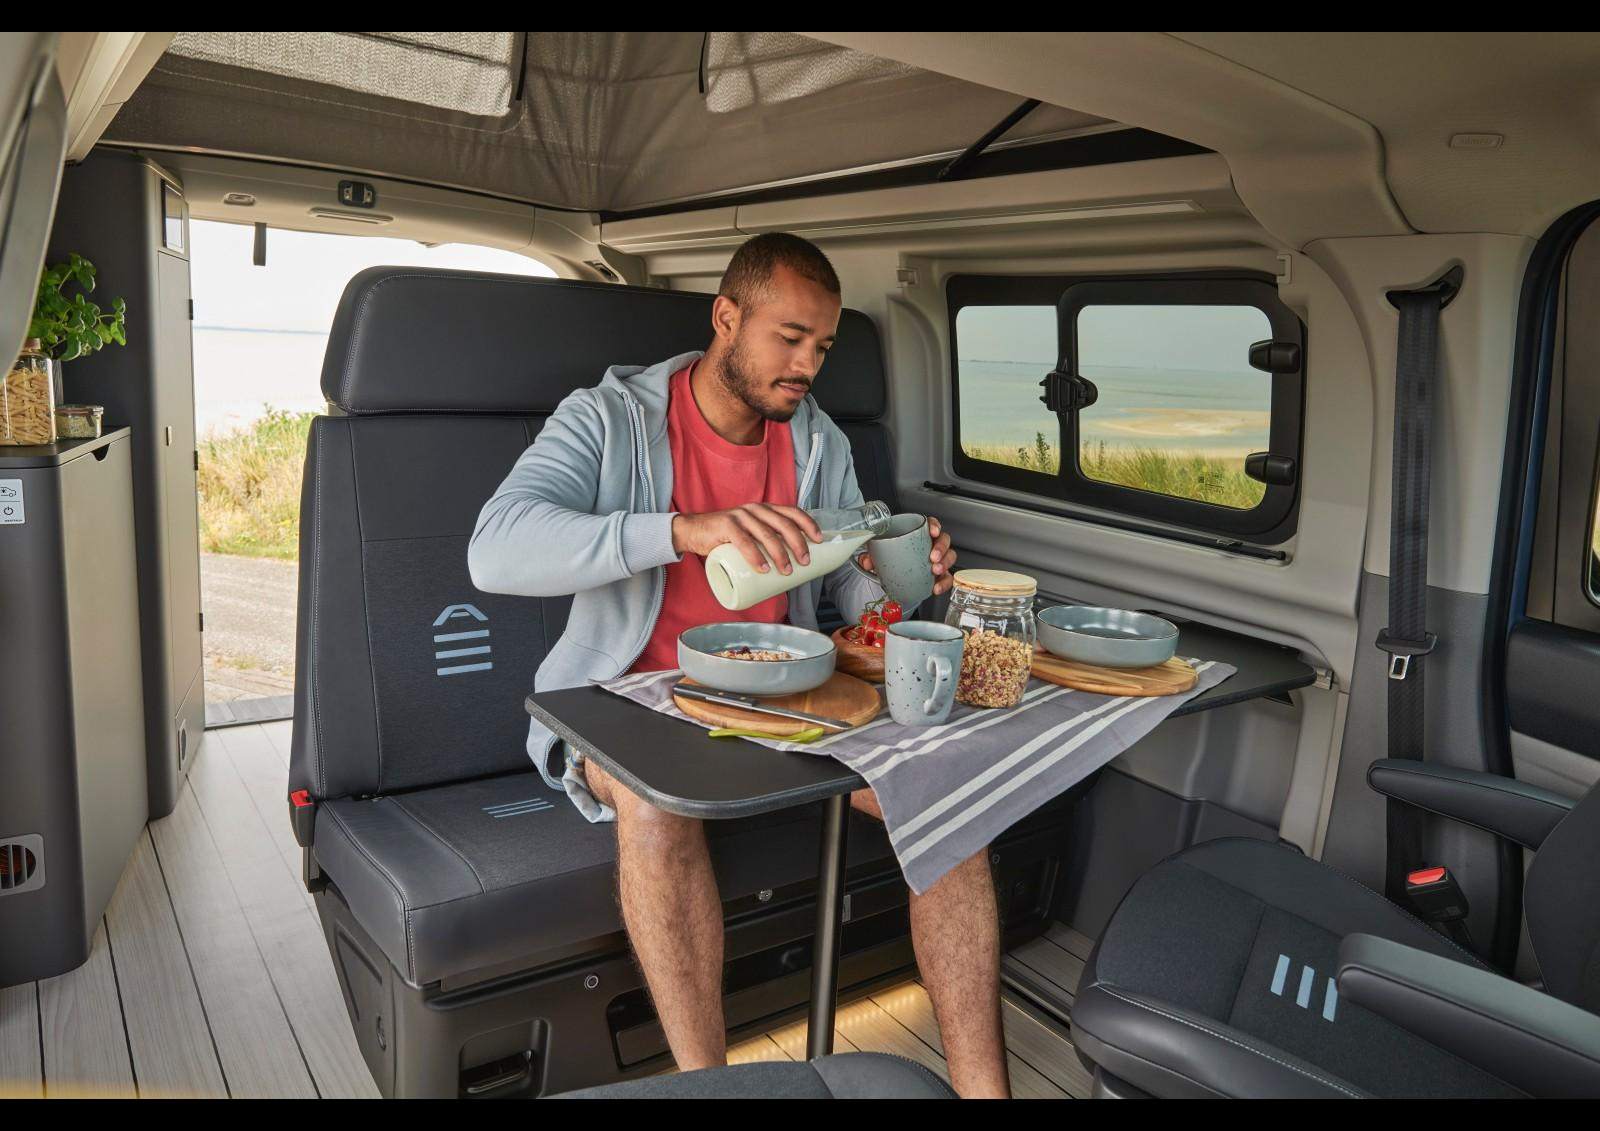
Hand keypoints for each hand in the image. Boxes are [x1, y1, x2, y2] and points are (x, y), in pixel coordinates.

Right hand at [671, 504, 822, 574]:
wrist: (693, 531)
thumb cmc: (725, 537)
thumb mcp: (750, 534)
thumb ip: (765, 542)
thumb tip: (790, 567)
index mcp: (765, 510)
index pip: (793, 512)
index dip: (808, 525)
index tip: (819, 540)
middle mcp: (755, 509)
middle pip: (784, 524)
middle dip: (798, 544)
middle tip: (805, 562)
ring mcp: (741, 516)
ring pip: (767, 534)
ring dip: (780, 554)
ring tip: (786, 571)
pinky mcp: (726, 525)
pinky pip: (744, 542)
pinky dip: (756, 556)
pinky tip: (763, 568)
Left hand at [859, 516, 956, 595]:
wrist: (893, 577)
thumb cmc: (891, 558)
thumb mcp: (878, 554)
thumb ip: (870, 556)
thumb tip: (867, 562)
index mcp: (918, 534)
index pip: (931, 524)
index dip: (935, 525)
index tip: (932, 531)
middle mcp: (930, 545)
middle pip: (944, 540)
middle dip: (941, 548)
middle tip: (932, 557)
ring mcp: (936, 560)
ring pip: (949, 557)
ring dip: (945, 563)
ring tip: (935, 571)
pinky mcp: (939, 576)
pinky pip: (947, 578)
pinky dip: (944, 583)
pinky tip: (936, 587)